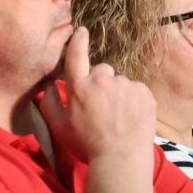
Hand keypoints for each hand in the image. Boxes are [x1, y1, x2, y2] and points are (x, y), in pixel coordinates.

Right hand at [34, 25, 155, 166]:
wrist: (121, 160)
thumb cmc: (87, 146)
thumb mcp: (59, 128)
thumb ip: (49, 103)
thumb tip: (48, 85)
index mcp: (80, 87)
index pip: (76, 55)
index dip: (78, 40)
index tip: (81, 31)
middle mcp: (103, 80)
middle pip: (102, 70)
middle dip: (101, 82)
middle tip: (102, 106)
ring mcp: (126, 85)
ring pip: (120, 82)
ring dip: (118, 93)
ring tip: (118, 117)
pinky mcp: (144, 93)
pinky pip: (136, 90)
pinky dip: (134, 100)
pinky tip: (130, 118)